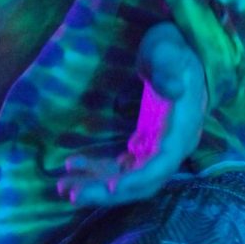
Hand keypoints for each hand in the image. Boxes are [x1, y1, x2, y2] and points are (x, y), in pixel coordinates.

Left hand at [57, 22, 207, 208]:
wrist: (179, 49)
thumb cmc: (173, 48)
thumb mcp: (170, 52)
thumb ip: (169, 69)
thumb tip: (173, 89)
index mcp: (181, 130)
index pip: (161, 166)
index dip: (137, 180)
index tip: (110, 188)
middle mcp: (171, 146)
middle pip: (140, 181)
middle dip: (107, 192)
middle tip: (72, 194)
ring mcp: (157, 146)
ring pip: (128, 177)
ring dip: (97, 185)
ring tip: (64, 187)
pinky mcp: (145, 141)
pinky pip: (123, 165)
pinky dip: (100, 170)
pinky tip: (75, 166)